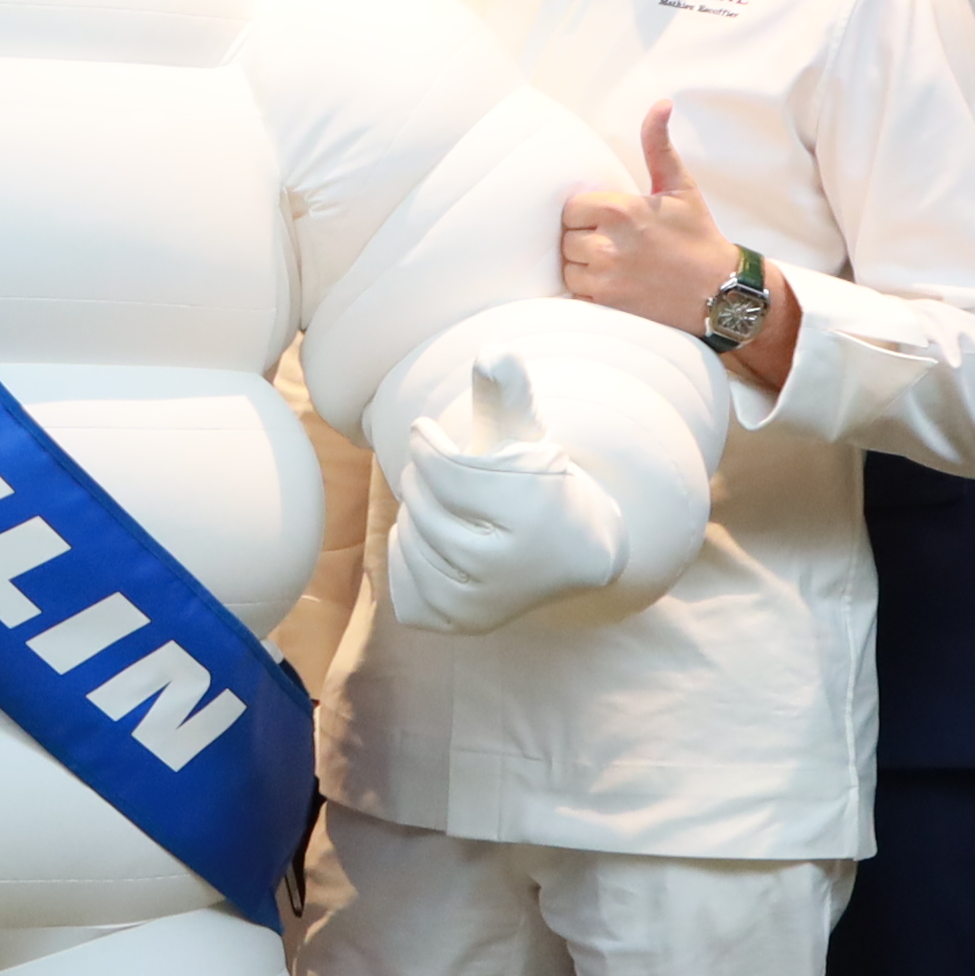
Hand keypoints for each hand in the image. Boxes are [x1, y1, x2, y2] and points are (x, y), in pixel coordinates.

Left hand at [377, 350, 620, 630]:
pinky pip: (400, 582)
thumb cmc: (539, 481)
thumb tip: (491, 350)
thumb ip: (508, 392)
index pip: (442, 469)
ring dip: (416, 515)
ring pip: (408, 540)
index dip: (426, 443)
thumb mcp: (529, 432)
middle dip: (422, 478)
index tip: (427, 432)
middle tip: (442, 473)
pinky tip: (440, 544)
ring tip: (448, 509)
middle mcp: (505, 568)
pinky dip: (408, 555)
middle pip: (422, 504)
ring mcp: (480, 605)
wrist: (574, 554)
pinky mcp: (459, 625)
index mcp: (527, 512)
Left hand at [558, 103, 771, 364]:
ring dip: (583, 266)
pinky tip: (612, 285)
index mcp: (621, 211)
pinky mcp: (606, 307)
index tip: (608, 221)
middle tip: (614, 243)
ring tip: (613, 264)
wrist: (718, 290)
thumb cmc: (697, 236)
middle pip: (567, 238)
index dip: (588, 214)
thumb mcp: (680, 186)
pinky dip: (588, 291)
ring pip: (568, 267)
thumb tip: (661, 104)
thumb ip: (658, 146)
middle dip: (585, 239)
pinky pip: (576, 294)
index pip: (572, 208)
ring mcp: (606, 279)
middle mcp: (608, 245)